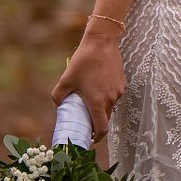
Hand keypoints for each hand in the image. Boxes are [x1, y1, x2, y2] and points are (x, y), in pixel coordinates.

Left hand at [51, 22, 126, 143]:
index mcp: (97, 101)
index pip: (101, 128)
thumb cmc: (83, 60)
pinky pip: (114, 95)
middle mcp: (111, 99)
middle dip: (97, 122)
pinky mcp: (122, 83)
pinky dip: (107, 96)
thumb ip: (59, 96)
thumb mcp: (66, 79)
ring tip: (90, 98)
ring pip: (110, 106)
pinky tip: (98, 85)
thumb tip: (58, 106)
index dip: (97, 137)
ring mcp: (118, 91)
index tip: (90, 139)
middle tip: (86, 120)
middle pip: (106, 118)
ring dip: (101, 107)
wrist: (102, 41)